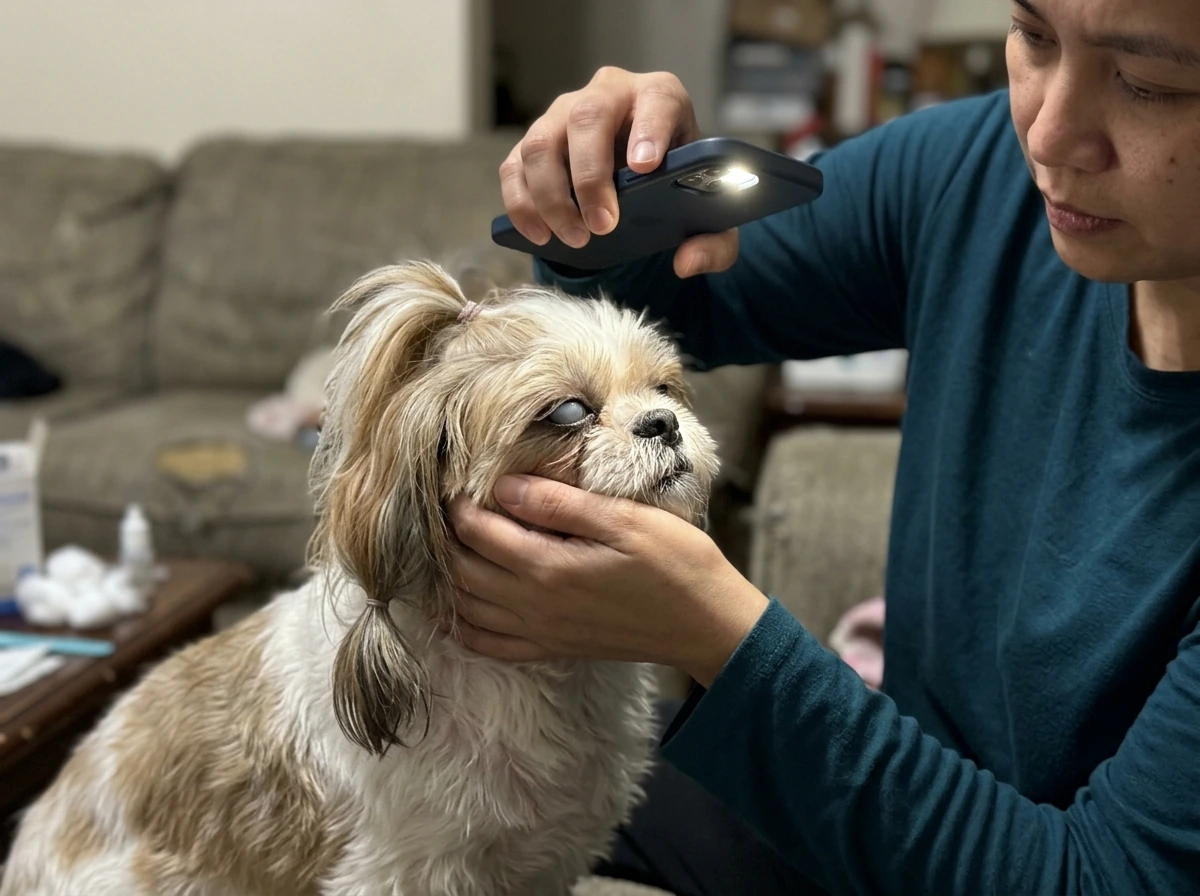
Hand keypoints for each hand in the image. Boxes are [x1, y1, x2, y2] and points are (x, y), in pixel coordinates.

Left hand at [445, 475, 768, 686]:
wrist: (708, 623)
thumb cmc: (676, 562)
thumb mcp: (625, 519)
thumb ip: (561, 504)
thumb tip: (505, 486)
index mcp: (550, 568)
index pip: (479, 533)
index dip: (458, 506)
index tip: (454, 481)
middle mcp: (535, 606)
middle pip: (462, 572)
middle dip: (445, 540)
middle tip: (446, 509)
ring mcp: (542, 632)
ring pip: (467, 609)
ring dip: (448, 579)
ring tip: (448, 546)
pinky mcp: (553, 648)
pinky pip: (490, 646)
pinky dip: (464, 627)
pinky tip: (459, 607)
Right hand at [499, 66, 739, 278]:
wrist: (644, 179)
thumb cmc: (679, 186)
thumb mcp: (710, 216)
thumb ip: (715, 242)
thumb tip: (686, 262)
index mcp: (661, 97)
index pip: (657, 99)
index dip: (650, 129)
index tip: (645, 167)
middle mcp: (609, 94)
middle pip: (588, 117)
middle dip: (590, 176)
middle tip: (602, 226)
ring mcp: (563, 114)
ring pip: (542, 143)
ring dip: (552, 196)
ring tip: (574, 238)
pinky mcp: (534, 142)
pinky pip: (514, 167)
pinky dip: (521, 204)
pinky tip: (539, 235)